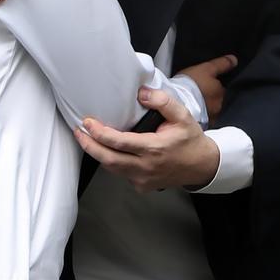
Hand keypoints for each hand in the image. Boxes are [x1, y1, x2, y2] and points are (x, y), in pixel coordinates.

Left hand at [74, 87, 219, 191]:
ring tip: (87, 139)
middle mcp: (145, 167)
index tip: (87, 122)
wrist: (201, 166)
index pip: (119, 142)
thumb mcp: (182, 115)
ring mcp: (142, 180)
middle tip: (79, 132)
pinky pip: (121, 174)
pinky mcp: (141, 186)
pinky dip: (112, 162)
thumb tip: (141, 93)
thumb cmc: (190, 140)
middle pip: (108, 160)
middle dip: (89, 146)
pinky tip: (108, 151)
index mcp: (153, 148)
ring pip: (112, 169)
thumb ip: (163, 101)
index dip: (99, 133)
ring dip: (98, 154)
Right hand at [179, 54, 236, 122]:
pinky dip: (199, 116)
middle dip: (211, 98)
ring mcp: (210, 117)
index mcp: (220, 92)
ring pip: (210, 111)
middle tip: (199, 94)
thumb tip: (234, 60)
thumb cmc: (190, 84)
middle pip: (217, 101)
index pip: (222, 89)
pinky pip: (202, 119)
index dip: (215, 86)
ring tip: (194, 104)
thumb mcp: (206, 68)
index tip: (208, 85)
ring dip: (205, 108)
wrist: (175, 102)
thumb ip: (222, 64)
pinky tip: (191, 112)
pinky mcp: (201, 124)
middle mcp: (218, 106)